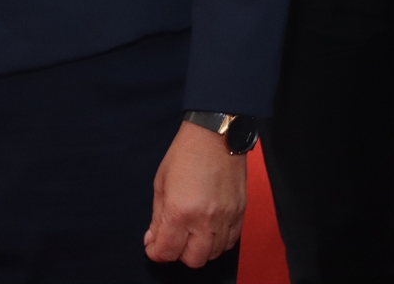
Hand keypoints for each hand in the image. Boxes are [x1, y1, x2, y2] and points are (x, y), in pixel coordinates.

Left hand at [145, 122, 245, 267]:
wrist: (216, 133)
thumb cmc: (184, 153)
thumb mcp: (161, 183)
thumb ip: (157, 216)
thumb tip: (153, 239)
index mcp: (180, 211)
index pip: (167, 251)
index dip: (156, 252)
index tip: (154, 245)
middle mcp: (204, 220)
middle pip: (193, 260)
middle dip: (178, 254)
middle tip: (174, 240)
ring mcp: (225, 216)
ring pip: (213, 254)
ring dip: (200, 249)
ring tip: (193, 234)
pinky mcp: (240, 211)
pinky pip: (231, 241)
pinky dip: (219, 242)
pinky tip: (210, 230)